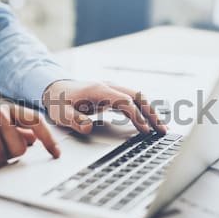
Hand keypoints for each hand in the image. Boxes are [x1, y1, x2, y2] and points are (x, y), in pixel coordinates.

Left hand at [43, 80, 167, 134]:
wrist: (55, 89)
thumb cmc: (59, 102)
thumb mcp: (61, 113)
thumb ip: (74, 120)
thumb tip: (87, 127)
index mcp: (98, 90)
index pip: (124, 101)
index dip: (136, 115)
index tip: (144, 130)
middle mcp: (108, 87)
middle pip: (137, 96)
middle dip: (152, 113)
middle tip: (162, 130)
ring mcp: (112, 90)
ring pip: (138, 98)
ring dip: (151, 112)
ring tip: (161, 129)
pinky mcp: (113, 95)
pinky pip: (132, 102)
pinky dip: (143, 112)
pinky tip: (149, 124)